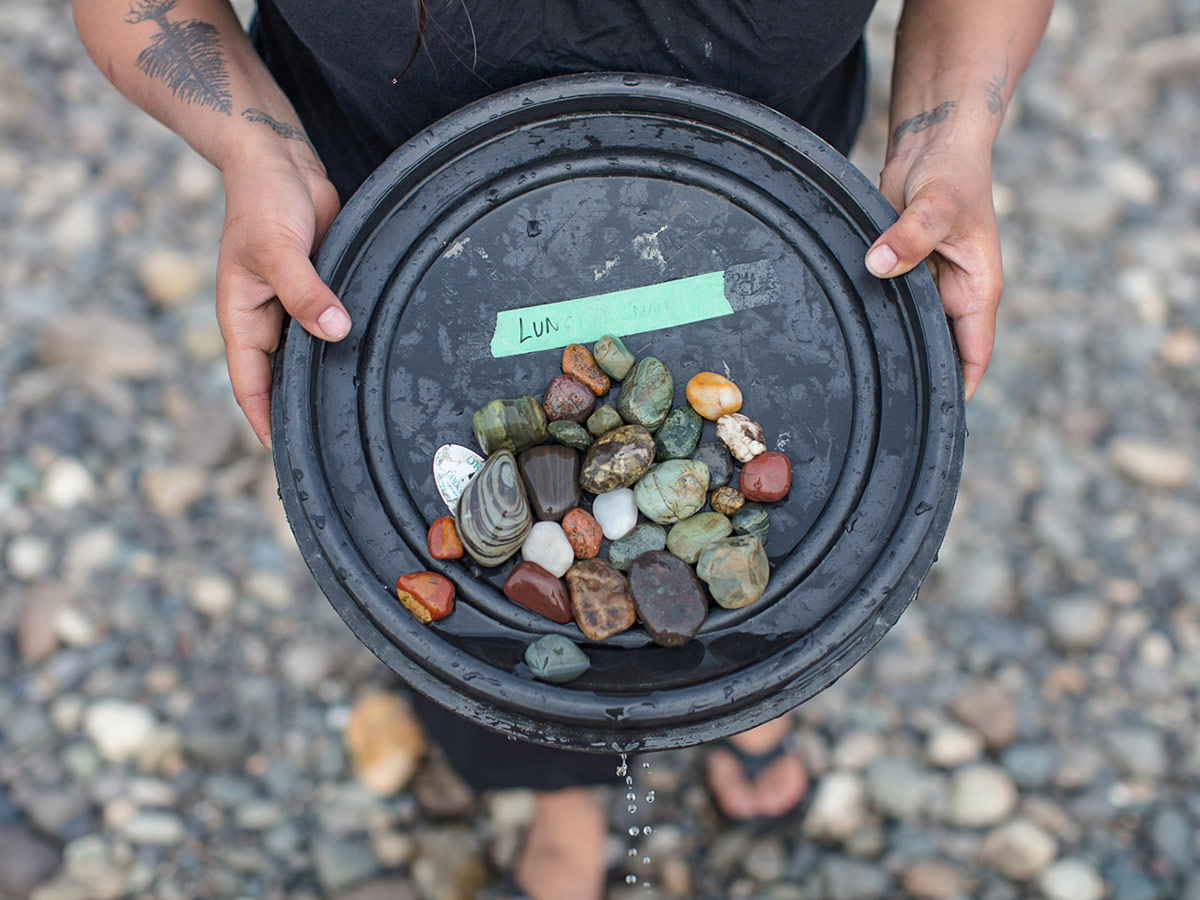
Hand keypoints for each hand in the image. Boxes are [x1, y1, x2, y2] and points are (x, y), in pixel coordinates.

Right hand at [216, 145, 345, 446]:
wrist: (278, 160)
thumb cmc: (262, 200)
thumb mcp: (278, 248)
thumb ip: (305, 292)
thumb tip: (334, 332)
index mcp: (242, 317)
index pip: (249, 382)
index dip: (263, 418)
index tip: (282, 453)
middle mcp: (267, 318)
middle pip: (283, 377)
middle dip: (300, 409)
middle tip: (333, 446)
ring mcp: (295, 306)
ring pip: (312, 355)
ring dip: (329, 378)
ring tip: (358, 416)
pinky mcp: (321, 290)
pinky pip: (333, 326)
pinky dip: (347, 345)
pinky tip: (371, 364)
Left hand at [865, 140, 1002, 400]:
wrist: (933, 144)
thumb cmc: (953, 171)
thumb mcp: (937, 203)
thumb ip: (911, 236)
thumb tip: (880, 263)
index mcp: (978, 290)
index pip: (973, 354)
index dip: (958, 389)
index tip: (934, 421)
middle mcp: (954, 295)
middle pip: (937, 349)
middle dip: (915, 375)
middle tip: (881, 410)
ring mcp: (926, 285)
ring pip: (907, 329)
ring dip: (889, 347)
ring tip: (859, 385)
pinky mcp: (900, 272)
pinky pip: (886, 304)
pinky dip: (871, 318)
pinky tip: (846, 338)